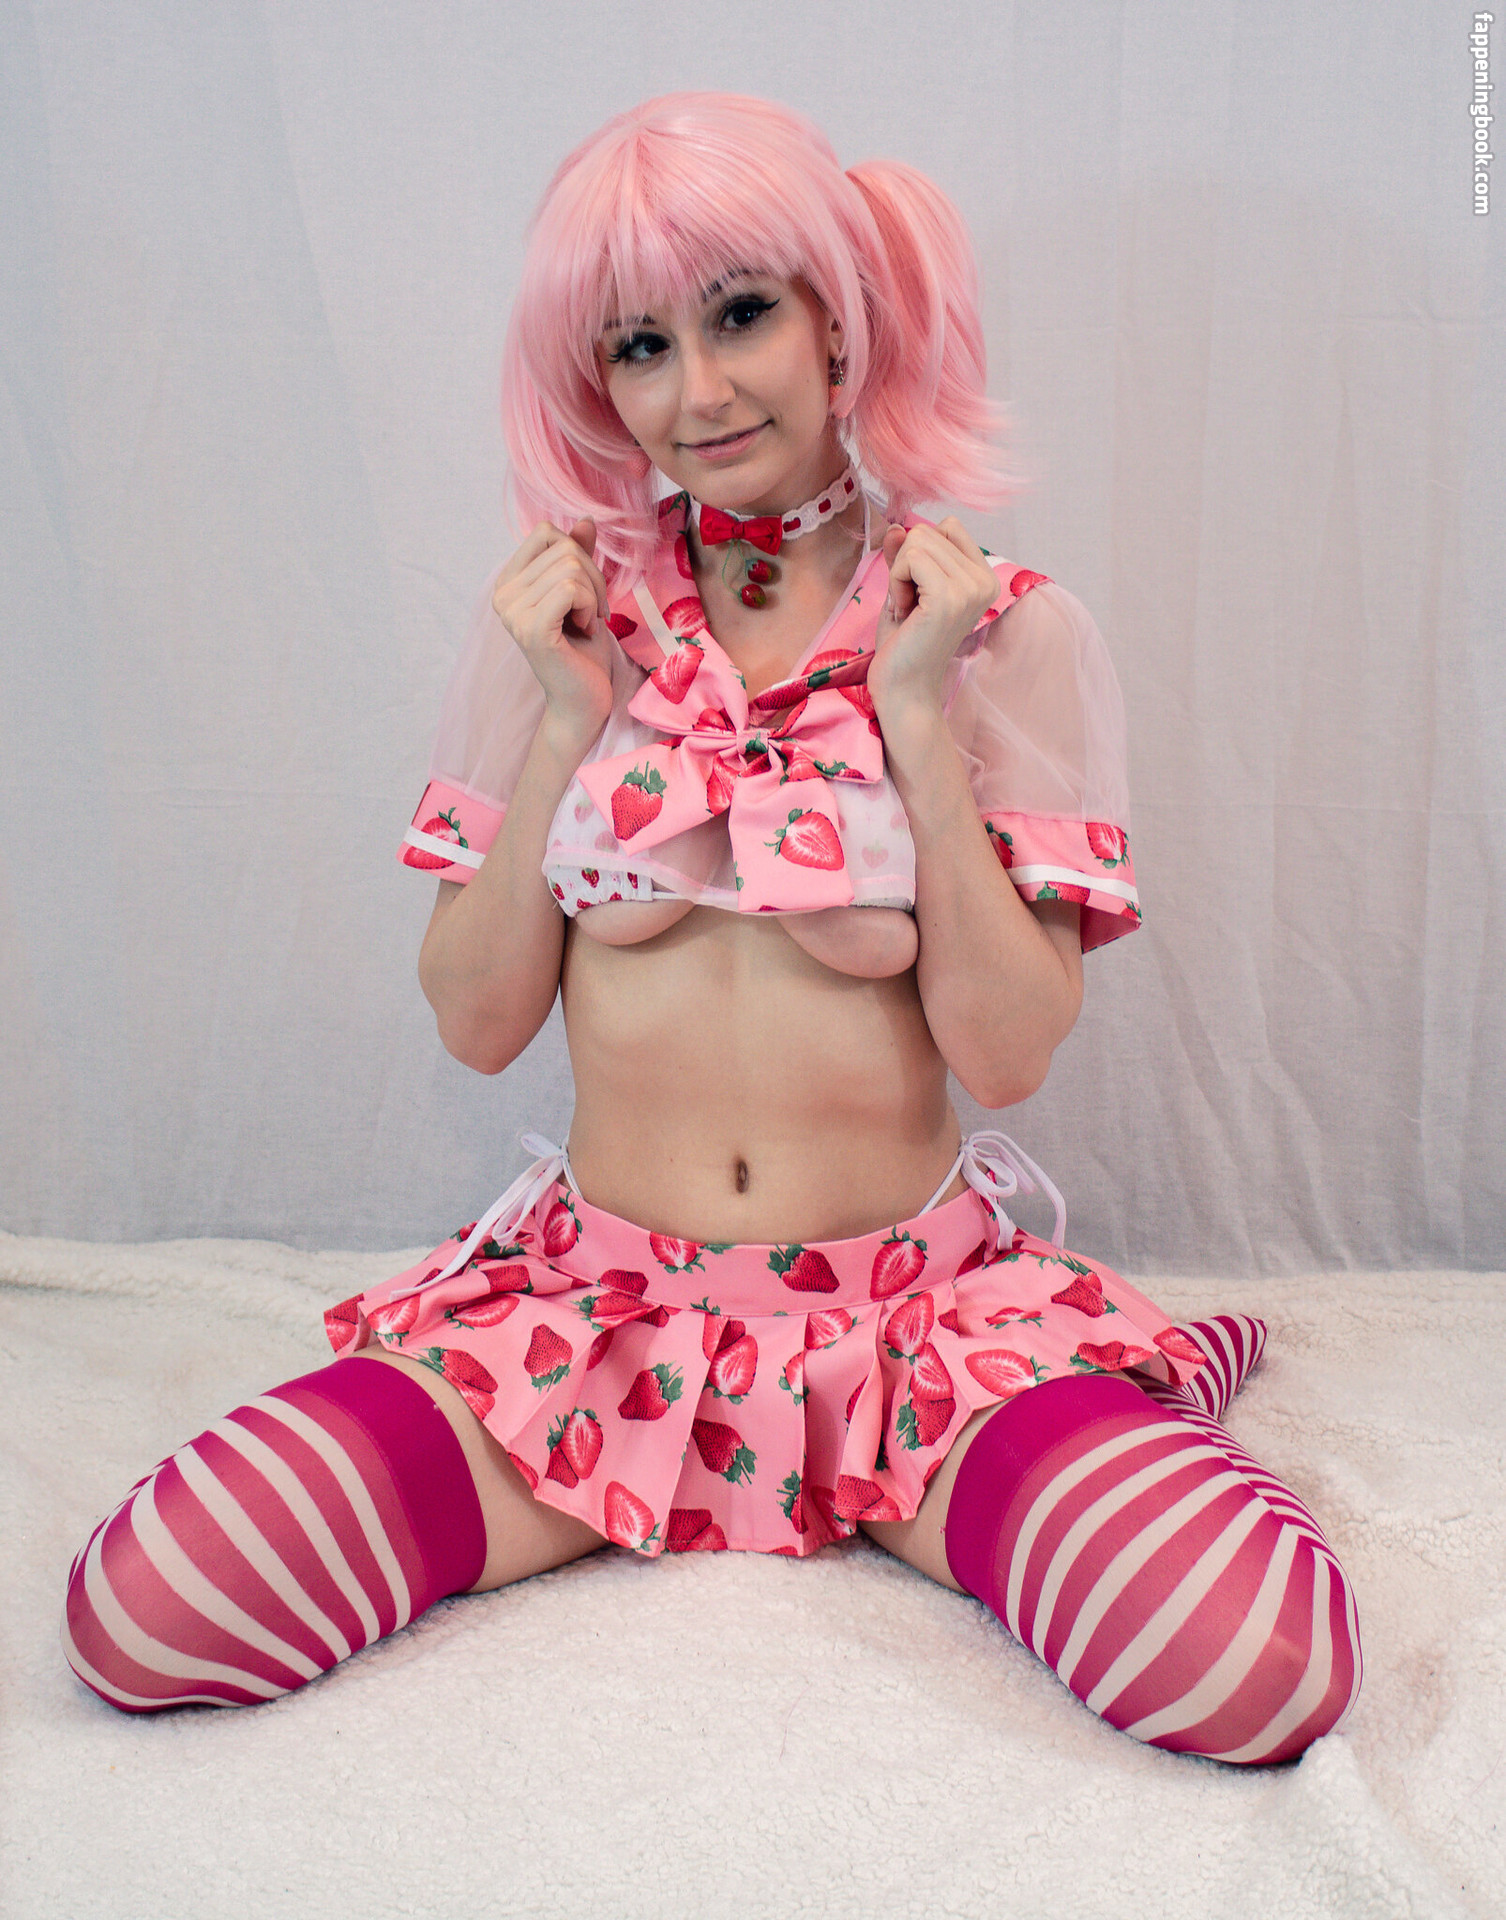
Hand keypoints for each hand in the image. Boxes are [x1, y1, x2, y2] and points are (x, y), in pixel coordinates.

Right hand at [491, 518, 615, 741]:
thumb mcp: (583, 593)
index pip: (545, 532)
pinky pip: (570, 588)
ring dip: (593, 596)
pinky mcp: (531, 629)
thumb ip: (578, 556)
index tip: (585, 592)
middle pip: (562, 547)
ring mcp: (512, 612)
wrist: (583, 699)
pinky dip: (590, 606)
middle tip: (593, 612)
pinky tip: (586, 630)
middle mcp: (502, 594)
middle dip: (592, 578)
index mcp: (508, 581)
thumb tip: (585, 519)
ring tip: (587, 623)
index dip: (577, 554)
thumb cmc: (583, 648)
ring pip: (570, 567)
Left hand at [867, 517, 1001, 719]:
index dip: (920, 553)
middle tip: (911, 606)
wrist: (904, 689)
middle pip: (929, 531)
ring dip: (899, 575)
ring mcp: (970, 589)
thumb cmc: (905, 643)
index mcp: (985, 578)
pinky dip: (896, 581)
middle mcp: (986, 581)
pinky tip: (904, 612)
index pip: (948, 526)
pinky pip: (910, 557)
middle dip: (906, 565)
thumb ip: (905, 555)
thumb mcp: (905, 587)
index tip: (918, 592)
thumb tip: (898, 525)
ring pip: (917, 541)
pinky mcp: (949, 598)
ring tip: (909, 611)